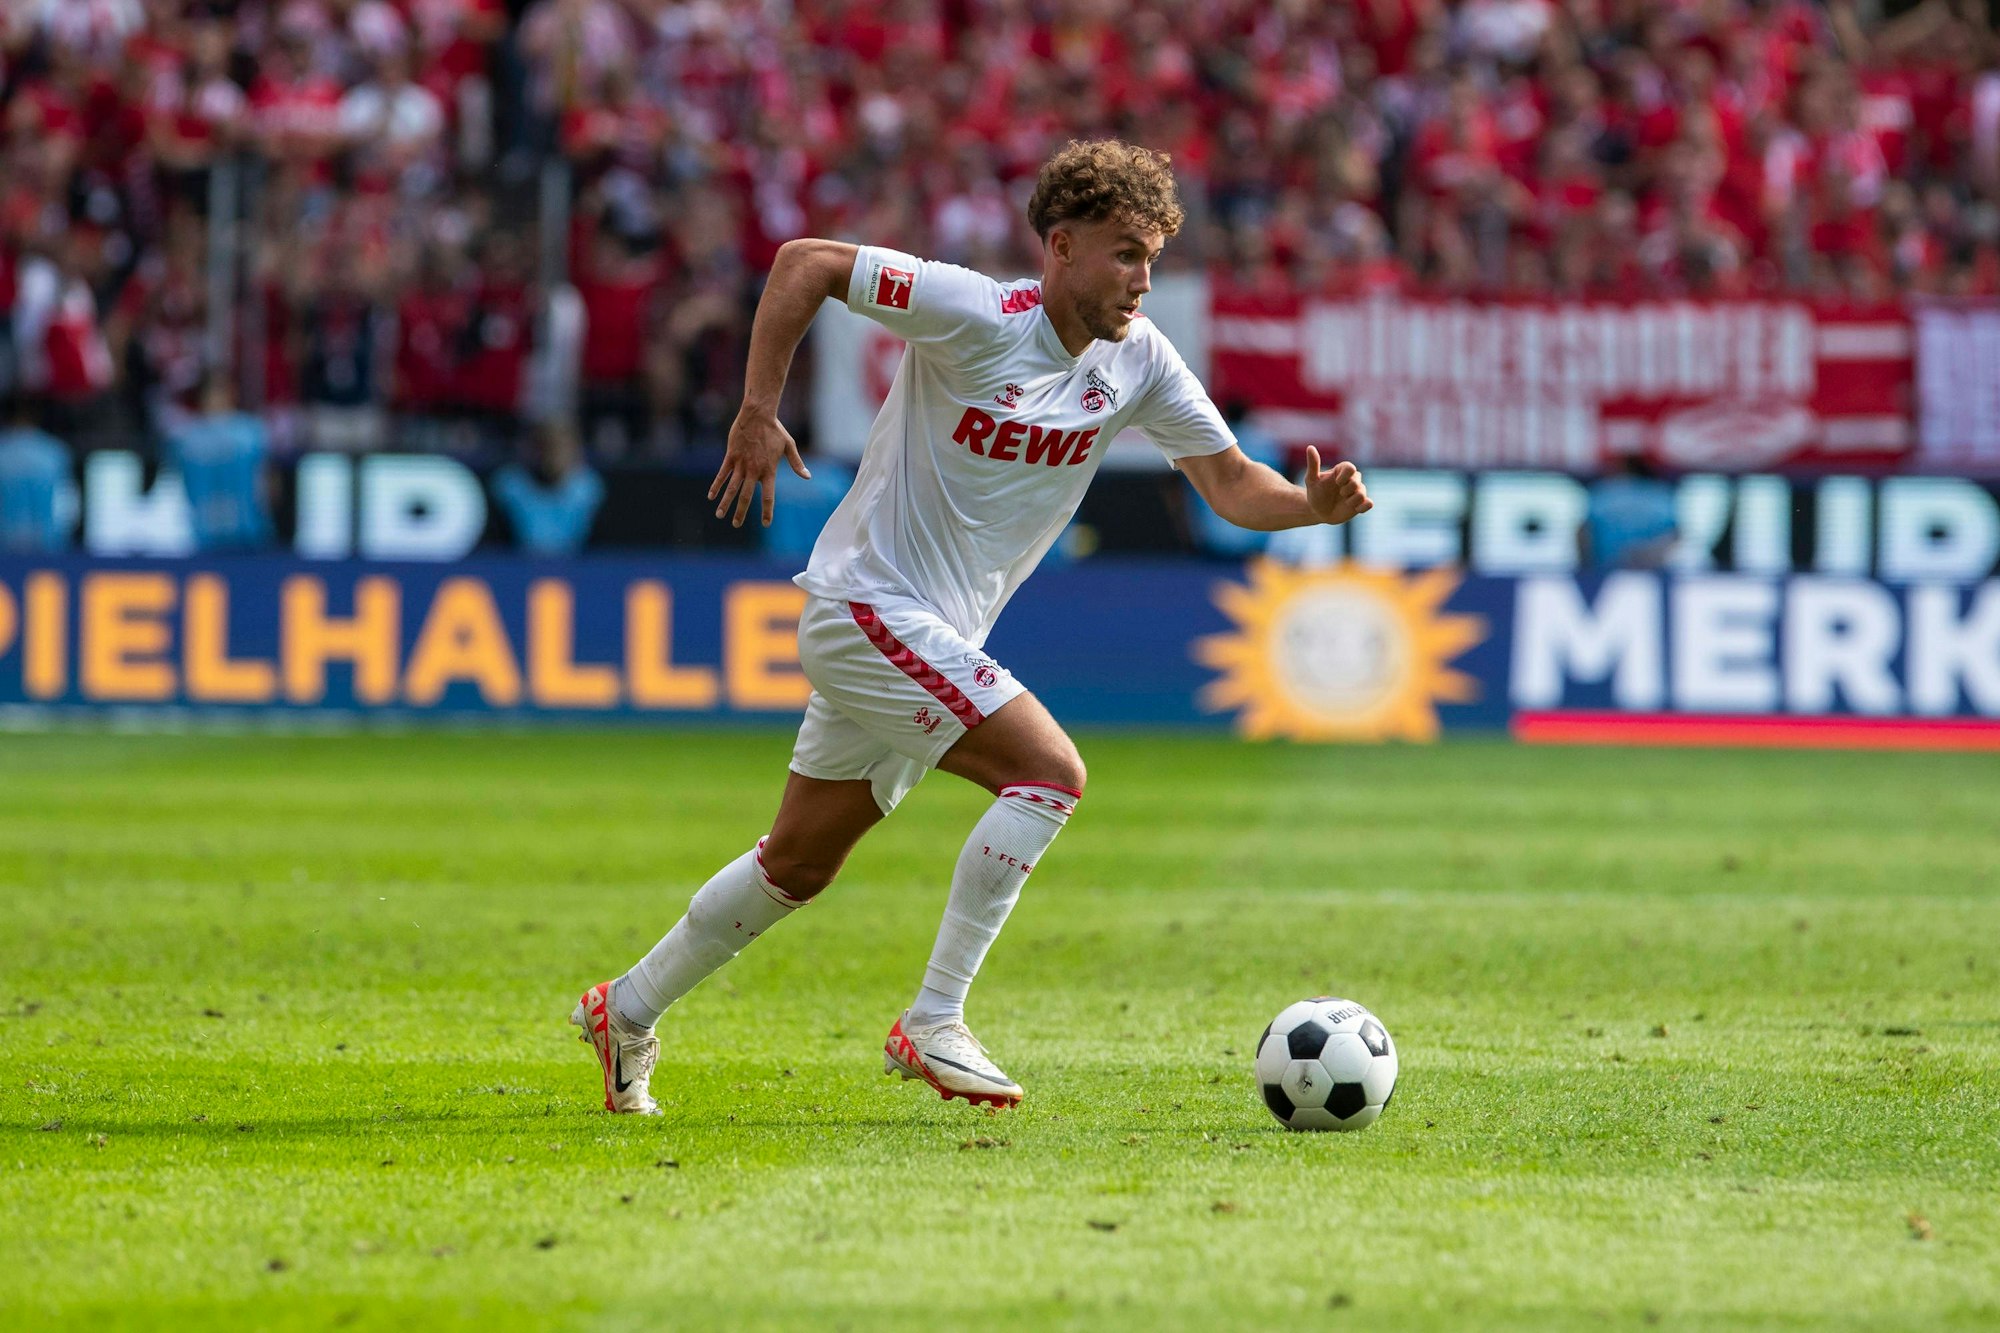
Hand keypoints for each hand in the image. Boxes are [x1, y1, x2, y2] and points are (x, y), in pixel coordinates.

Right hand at [711, 405, 810, 527]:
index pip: (768, 496)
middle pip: (746, 496)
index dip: (766, 511)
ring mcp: (741, 464)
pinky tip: (711, 496)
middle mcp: (754, 470)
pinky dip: (716, 485)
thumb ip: (797, 463)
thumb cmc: (775, 430)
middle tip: (736, 525)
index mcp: (769, 470)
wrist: (757, 414)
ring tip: (719, 515)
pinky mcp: (731, 456)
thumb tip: (808, 477)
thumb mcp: (789, 446)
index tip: (765, 523)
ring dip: (725, 502)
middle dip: (740, 512)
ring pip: (732, 487)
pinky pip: (722, 474)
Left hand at [1304, 447, 1372, 524]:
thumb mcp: (1311, 480)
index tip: (1337, 482)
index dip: (1345, 476)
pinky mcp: (1361, 504)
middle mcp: (1352, 480)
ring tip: (1344, 502)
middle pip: (1357, 480)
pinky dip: (1363, 506)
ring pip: (1362, 493)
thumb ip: (1313, 464)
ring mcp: (1357, 492)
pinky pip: (1369, 504)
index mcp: (1342, 471)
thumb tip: (1310, 447)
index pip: (1350, 467)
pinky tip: (1355, 509)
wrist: (1318, 512)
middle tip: (1340, 493)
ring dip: (1352, 500)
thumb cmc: (1315, 493)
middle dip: (1347, 489)